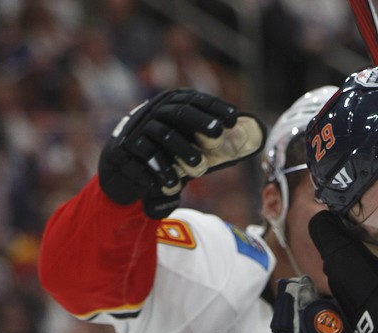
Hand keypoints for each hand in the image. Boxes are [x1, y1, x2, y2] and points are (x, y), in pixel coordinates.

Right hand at [98, 88, 265, 217]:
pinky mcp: (124, 149)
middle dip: (200, 122)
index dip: (215, 107)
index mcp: (172, 104)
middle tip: (218, 134)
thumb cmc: (167, 153)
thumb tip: (253, 139)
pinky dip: (161, 173)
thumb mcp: (188, 143)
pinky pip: (146, 159)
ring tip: (199, 169)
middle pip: (180, 112)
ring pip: (165, 136)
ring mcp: (138, 129)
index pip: (196, 100)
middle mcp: (154, 112)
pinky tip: (173, 186)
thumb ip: (212, 141)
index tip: (233, 119)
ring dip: (184, 152)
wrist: (124, 167)